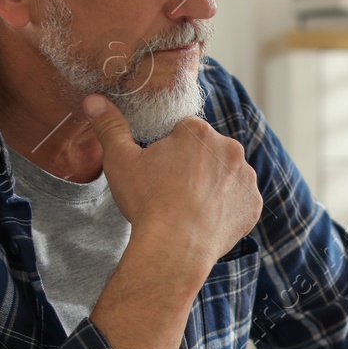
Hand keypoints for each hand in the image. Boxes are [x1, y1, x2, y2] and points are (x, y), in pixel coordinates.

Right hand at [83, 93, 260, 272]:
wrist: (175, 249)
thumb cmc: (147, 203)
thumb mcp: (120, 161)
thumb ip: (110, 127)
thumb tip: (94, 99)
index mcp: (198, 131)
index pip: (184, 132)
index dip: (169, 151)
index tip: (159, 172)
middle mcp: (229, 147)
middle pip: (208, 151)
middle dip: (193, 165)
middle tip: (172, 191)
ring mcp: (245, 177)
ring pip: (225, 174)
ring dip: (213, 185)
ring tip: (189, 207)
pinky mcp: (253, 203)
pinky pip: (240, 200)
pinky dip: (227, 208)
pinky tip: (207, 219)